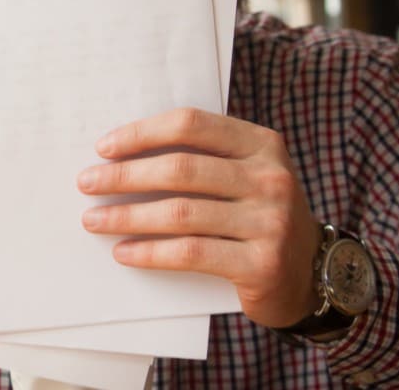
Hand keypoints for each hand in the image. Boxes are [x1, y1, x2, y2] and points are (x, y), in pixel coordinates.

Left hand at [78, 108, 321, 327]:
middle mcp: (271, 178)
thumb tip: (123, 154)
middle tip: (86, 183)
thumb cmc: (259, 216)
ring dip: (127, 216)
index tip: (104, 148)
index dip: (142, 133)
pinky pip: (191, 253)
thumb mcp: (246, 175)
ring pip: (180, 213)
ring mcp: (270, 222)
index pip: (191, 125)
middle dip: (124, 176)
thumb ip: (203, 158)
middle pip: (180, 169)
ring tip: (93, 220)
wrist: (312, 274)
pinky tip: (123, 251)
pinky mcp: (261, 264)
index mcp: (262, 144)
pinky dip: (150, 252)